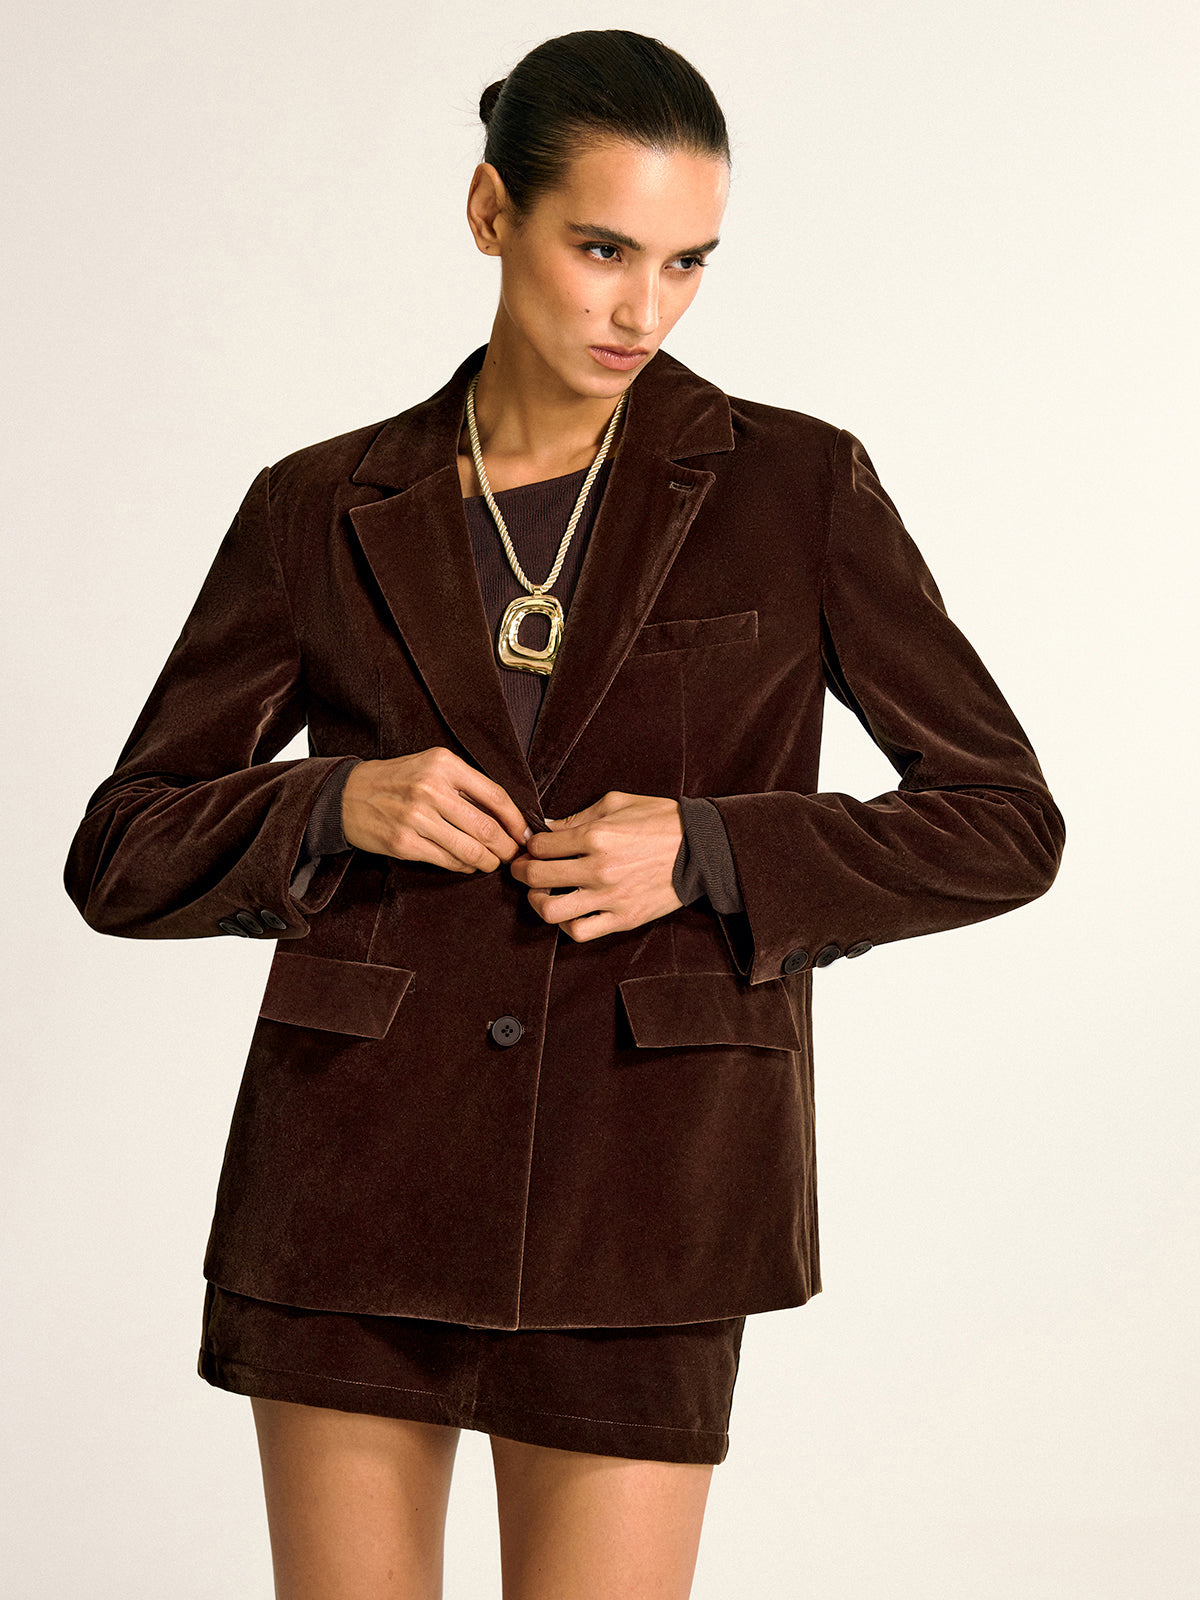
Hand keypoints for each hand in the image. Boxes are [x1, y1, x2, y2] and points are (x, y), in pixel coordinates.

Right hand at [341, 747, 529, 871]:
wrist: (347, 796)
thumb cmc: (397, 781)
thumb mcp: (431, 767)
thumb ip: (466, 786)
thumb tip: (508, 818)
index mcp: (444, 764)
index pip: (495, 795)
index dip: (516, 820)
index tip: (525, 834)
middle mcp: (431, 788)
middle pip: (487, 827)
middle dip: (507, 848)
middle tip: (513, 856)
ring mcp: (416, 817)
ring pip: (471, 849)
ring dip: (488, 862)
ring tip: (492, 863)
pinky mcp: (403, 843)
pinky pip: (448, 861)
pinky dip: (464, 867)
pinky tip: (467, 865)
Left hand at [509, 790, 683, 941]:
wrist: (702, 848)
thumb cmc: (660, 820)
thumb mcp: (616, 803)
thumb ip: (578, 816)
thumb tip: (546, 829)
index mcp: (596, 835)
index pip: (540, 845)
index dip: (528, 845)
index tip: (530, 846)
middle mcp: (599, 868)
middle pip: (536, 877)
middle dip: (520, 872)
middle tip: (522, 869)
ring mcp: (610, 897)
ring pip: (551, 911)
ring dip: (537, 902)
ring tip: (541, 894)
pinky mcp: (623, 919)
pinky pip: (580, 931)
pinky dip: (566, 924)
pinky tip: (569, 911)